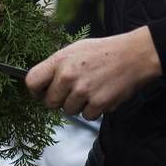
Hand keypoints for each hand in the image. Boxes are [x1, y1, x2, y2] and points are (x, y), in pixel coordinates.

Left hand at [25, 26, 161, 119]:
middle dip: (59, 100)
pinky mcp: (98, 103)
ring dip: (78, 105)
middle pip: (50, 102)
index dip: (36, 90)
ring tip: (91, 88)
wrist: (133, 55)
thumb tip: (43, 81)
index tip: (42, 92)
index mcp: (59, 61)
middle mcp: (68, 76)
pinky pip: (87, 116)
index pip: (32, 81)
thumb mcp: (75, 50)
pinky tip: (101, 94)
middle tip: (73, 90)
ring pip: (69, 111)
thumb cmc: (103, 51)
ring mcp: (83, 91)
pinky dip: (94, 109)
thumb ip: (57, 65)